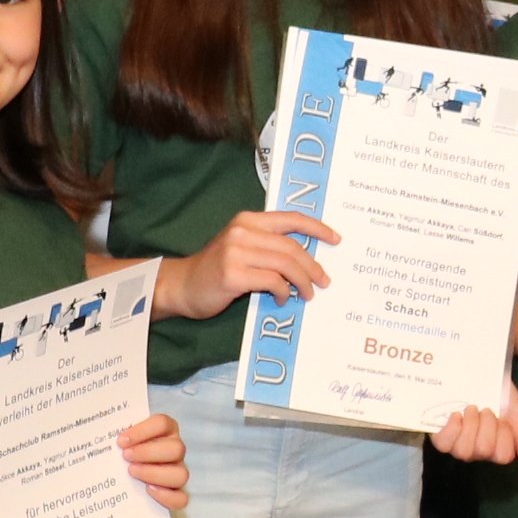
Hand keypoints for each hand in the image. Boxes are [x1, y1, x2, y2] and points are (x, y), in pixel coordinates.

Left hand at [116, 412, 189, 511]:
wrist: (125, 477)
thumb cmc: (121, 452)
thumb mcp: (119, 439)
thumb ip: (114, 434)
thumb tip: (90, 430)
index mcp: (165, 431)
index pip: (163, 423)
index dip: (144, 430)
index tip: (121, 440)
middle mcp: (174, 451)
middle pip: (177, 448)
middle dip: (148, 452)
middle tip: (126, 457)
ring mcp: (177, 472)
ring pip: (181, 474)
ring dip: (154, 473)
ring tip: (132, 472)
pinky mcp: (175, 494)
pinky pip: (181, 499)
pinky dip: (166, 496)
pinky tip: (147, 490)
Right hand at [160, 212, 335, 319]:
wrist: (182, 285)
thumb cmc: (216, 269)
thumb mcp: (241, 246)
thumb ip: (267, 244)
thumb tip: (306, 257)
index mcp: (248, 220)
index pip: (290, 218)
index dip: (317, 227)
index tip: (335, 239)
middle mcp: (243, 231)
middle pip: (292, 246)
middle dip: (313, 266)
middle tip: (324, 281)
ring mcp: (236, 252)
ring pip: (285, 264)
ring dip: (302, 282)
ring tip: (308, 294)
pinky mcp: (233, 274)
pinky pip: (272, 282)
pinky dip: (283, 292)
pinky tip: (283, 299)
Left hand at [434, 384, 517, 471]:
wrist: (478, 370)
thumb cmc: (498, 392)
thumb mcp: (517, 412)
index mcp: (496, 446)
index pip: (502, 456)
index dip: (504, 436)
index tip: (503, 417)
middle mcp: (477, 449)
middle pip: (483, 451)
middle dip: (487, 425)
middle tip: (486, 408)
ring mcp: (457, 443)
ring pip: (464, 451)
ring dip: (470, 425)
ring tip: (471, 408)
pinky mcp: (439, 434)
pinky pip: (444, 444)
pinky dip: (451, 429)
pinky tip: (456, 415)